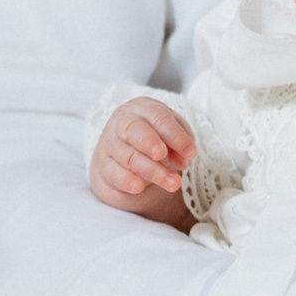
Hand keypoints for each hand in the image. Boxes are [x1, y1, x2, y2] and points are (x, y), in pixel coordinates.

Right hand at [89, 98, 197, 228]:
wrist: (121, 145)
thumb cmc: (153, 134)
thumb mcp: (170, 133)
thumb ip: (179, 144)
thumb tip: (183, 161)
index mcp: (143, 108)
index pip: (158, 118)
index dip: (175, 135)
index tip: (191, 153)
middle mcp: (122, 123)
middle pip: (134, 131)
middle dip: (149, 142)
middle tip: (162, 155)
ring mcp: (110, 144)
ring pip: (129, 157)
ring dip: (152, 172)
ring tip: (173, 184)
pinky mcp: (104, 165)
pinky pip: (113, 173)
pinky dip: (126, 180)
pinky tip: (139, 187)